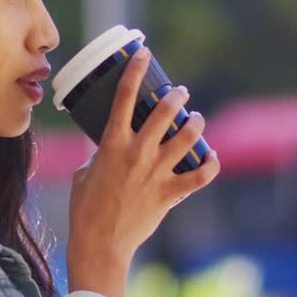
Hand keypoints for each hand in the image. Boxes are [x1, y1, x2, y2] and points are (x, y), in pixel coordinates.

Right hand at [67, 48, 220, 296]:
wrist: (99, 242)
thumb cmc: (85, 208)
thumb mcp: (84, 173)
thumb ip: (99, 155)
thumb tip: (108, 150)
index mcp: (111, 143)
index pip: (124, 97)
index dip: (135, 70)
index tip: (143, 54)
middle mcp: (137, 153)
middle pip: (164, 112)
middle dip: (175, 96)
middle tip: (179, 93)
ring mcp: (156, 172)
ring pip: (187, 138)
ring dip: (195, 124)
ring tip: (196, 119)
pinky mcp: (169, 193)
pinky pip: (199, 176)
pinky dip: (210, 166)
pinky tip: (212, 158)